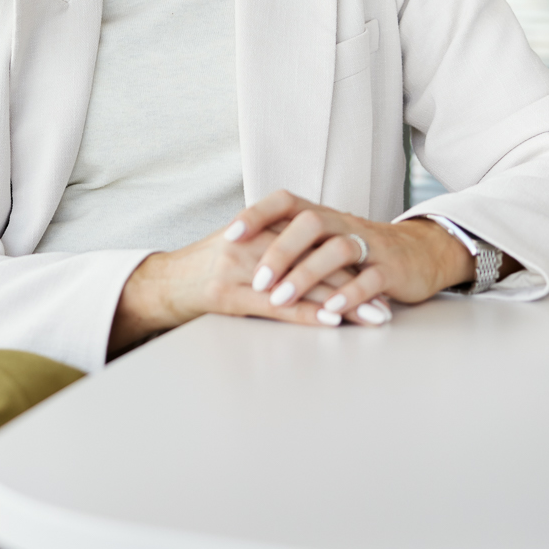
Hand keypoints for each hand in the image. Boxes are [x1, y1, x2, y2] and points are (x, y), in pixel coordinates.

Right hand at [109, 220, 354, 356]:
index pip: (315, 241)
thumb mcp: (241, 246)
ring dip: (343, 304)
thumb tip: (319, 258)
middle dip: (357, 285)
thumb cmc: (204, 268)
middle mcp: (253, 242)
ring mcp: (240, 267)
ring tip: (374, 318)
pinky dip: (307, 314)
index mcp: (260, 227)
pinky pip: (276, 306)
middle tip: (387, 303)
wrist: (161, 283)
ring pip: (302, 284)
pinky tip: (332, 321)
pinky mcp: (228, 293)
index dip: (349, 260)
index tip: (378, 277)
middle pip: (317, 261)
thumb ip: (275, 245)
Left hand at [224, 191, 474, 326]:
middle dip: (281, 252)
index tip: (230, 235)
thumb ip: (290, 240)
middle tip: (258, 281)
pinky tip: (330, 311)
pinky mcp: (392, 269)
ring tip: (282, 300)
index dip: (257, 215)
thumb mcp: (324, 239)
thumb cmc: (360, 250)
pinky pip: (370, 278)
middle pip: (310, 223)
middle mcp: (343, 223)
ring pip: (338, 249)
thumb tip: (240, 250)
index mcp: (322, 215)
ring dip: (307, 275)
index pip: (285, 201)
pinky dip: (349, 294)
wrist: (421, 253)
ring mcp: (370, 244)